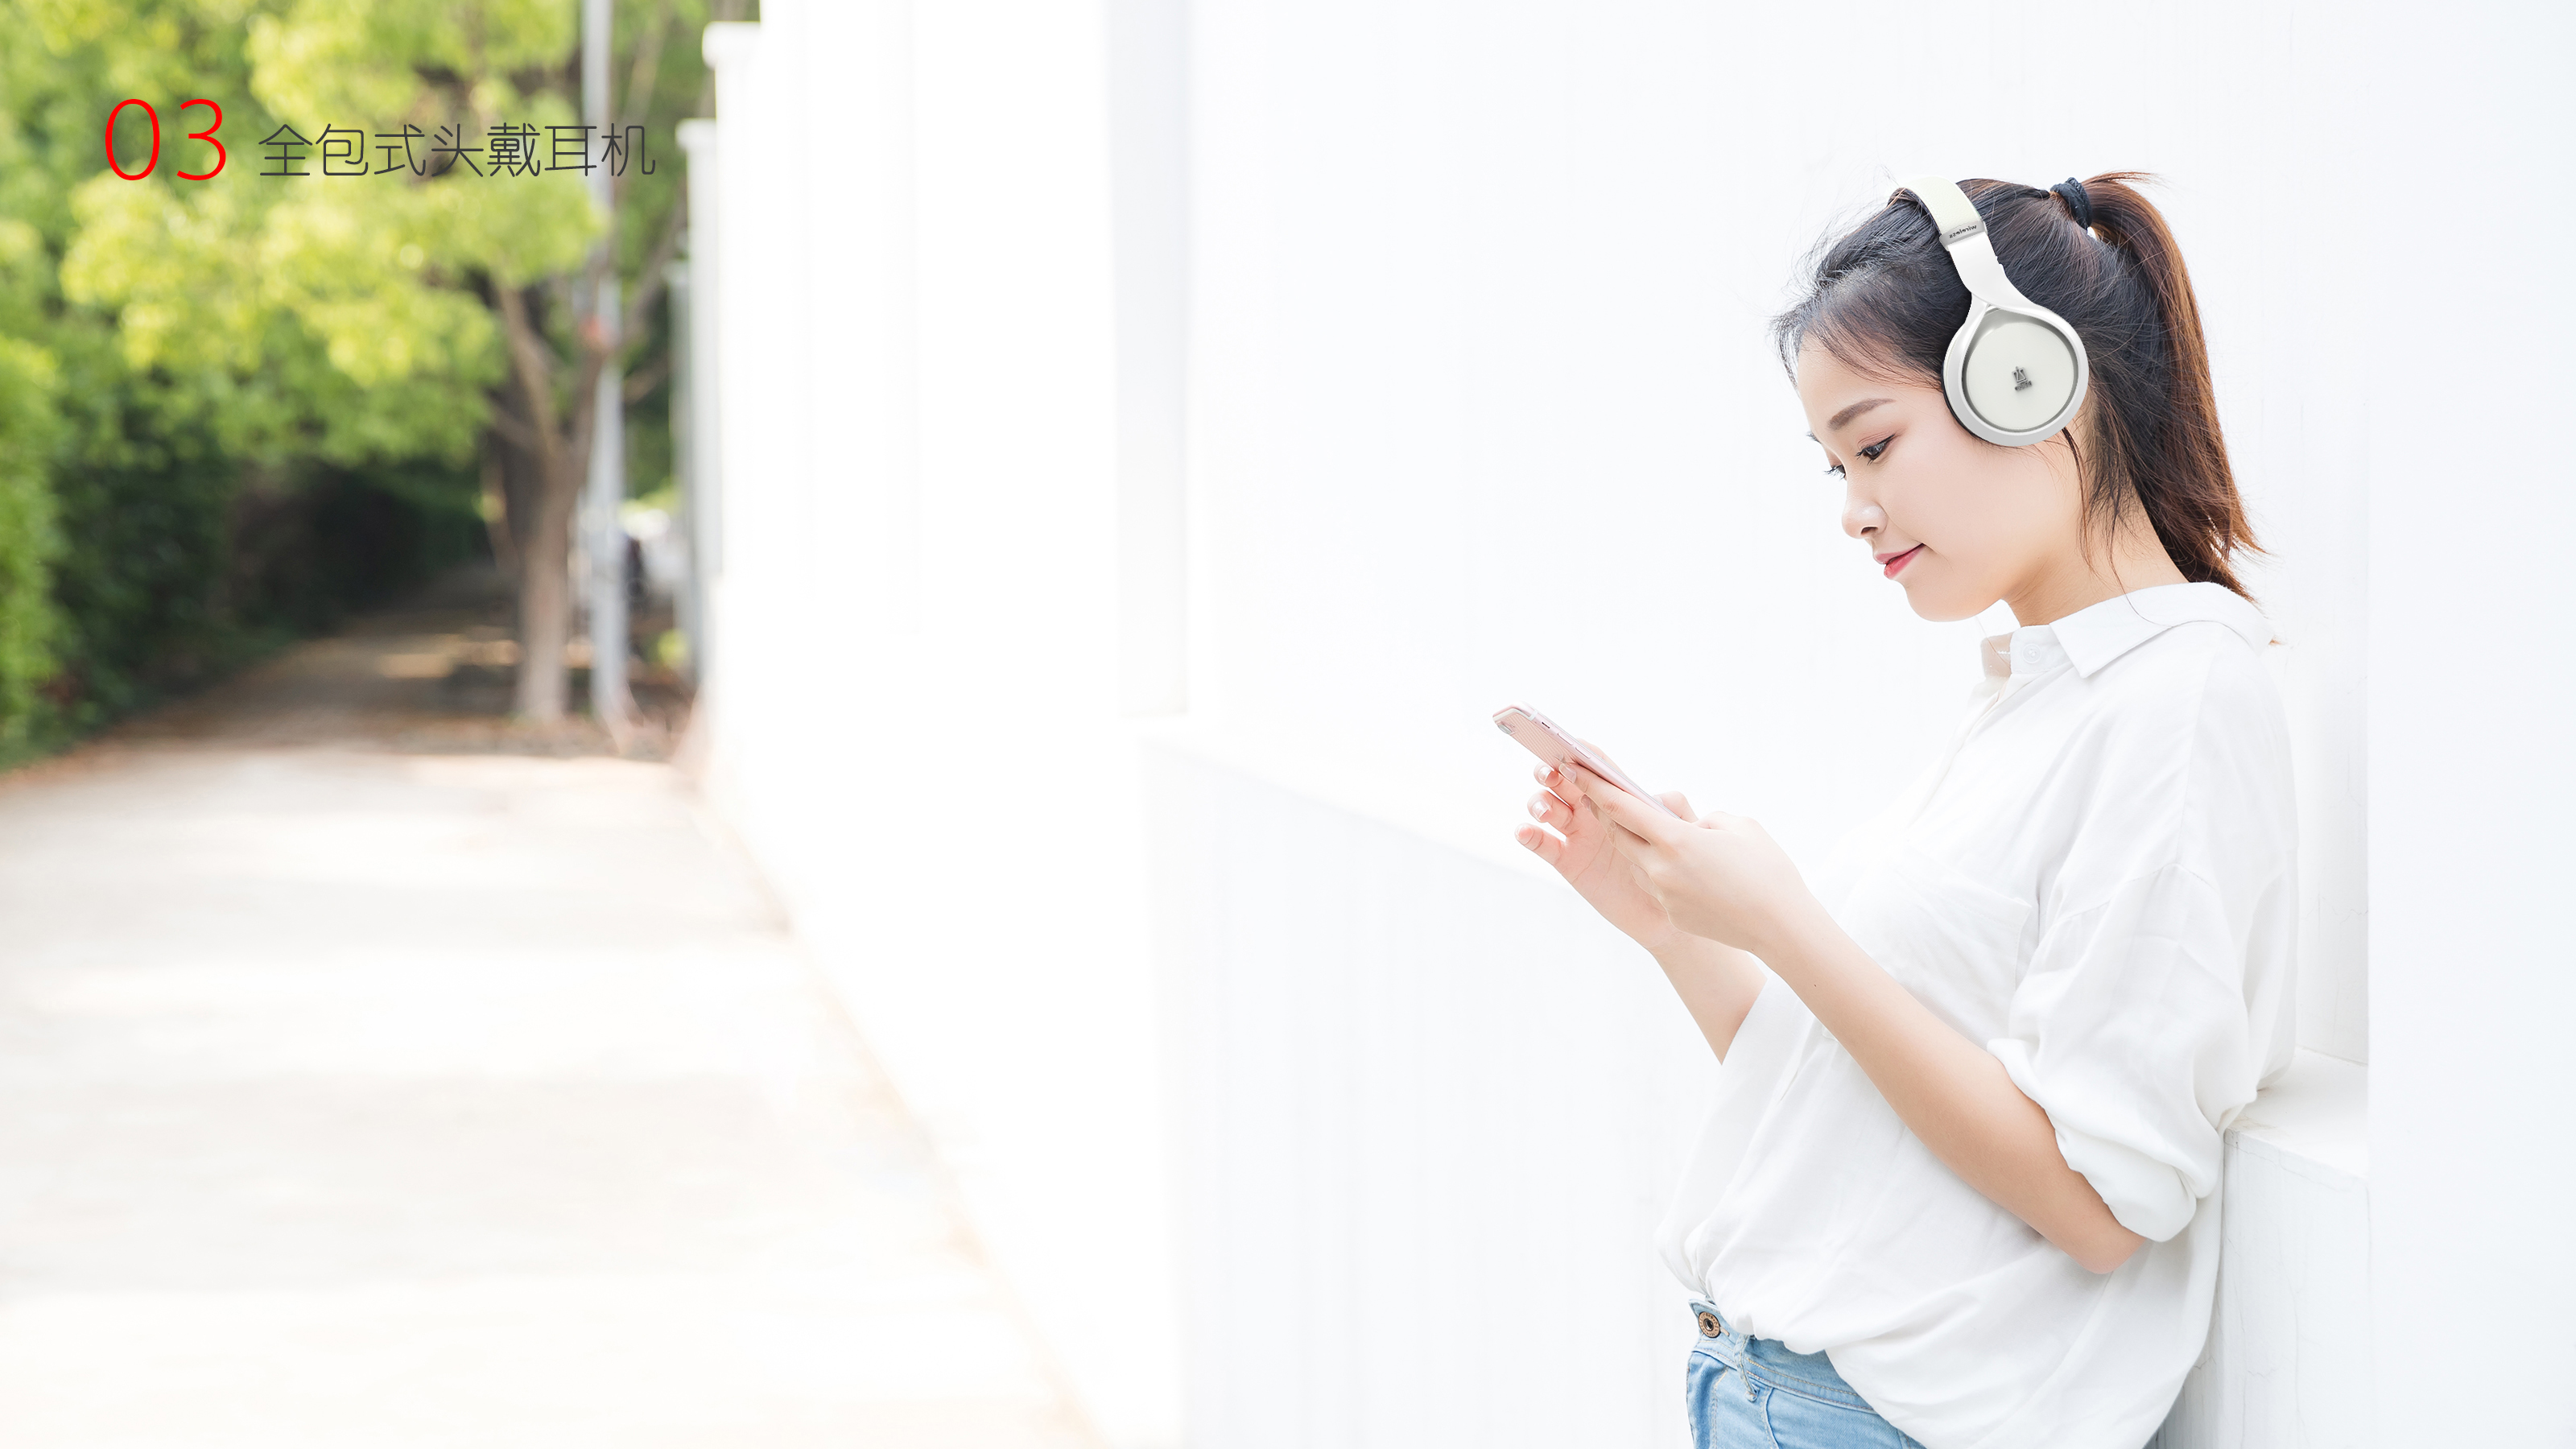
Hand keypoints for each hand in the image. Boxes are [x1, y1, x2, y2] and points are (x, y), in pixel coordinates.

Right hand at [1517, 747, 1699, 954]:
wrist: (1665, 913)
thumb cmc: (1673, 868)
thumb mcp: (1682, 837)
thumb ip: (1675, 813)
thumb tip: (1658, 798)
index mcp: (1618, 797)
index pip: (1597, 768)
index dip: (1582, 754)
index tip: (1568, 745)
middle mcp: (1592, 811)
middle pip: (1562, 781)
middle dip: (1551, 772)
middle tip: (1551, 774)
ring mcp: (1576, 834)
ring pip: (1548, 807)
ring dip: (1540, 802)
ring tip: (1547, 812)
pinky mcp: (1567, 860)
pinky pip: (1543, 844)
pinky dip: (1529, 834)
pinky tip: (1526, 831)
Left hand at [1556, 760, 1817, 957]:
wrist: (1782, 928)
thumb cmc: (1767, 870)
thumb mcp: (1739, 826)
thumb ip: (1703, 818)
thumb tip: (1688, 826)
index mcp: (1675, 840)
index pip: (1622, 808)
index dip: (1595, 787)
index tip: (1575, 768)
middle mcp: (1660, 869)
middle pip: (1620, 835)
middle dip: (1610, 815)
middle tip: (1604, 796)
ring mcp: (1664, 895)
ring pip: (1640, 862)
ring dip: (1643, 845)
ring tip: (1663, 834)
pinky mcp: (1673, 914)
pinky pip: (1660, 885)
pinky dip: (1667, 872)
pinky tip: (1694, 871)